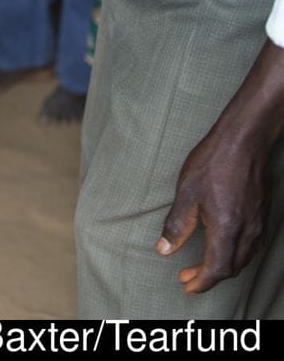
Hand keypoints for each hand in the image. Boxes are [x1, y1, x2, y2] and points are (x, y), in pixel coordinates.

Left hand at [156, 42, 283, 293]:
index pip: (217, 270)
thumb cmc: (212, 163)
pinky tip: (221, 245)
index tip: (186, 286)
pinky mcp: (262, 213)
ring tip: (200, 265)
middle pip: (232, 268)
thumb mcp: (186, 194)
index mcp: (227, 229)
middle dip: (209, 277)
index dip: (201, 282)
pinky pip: (251, 245)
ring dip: (223, 266)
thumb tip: (164, 250)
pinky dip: (235, 254)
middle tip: (187, 276)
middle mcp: (248, 231)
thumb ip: (176, 225)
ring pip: (244, 258)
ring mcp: (258, 223)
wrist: (243, 141)